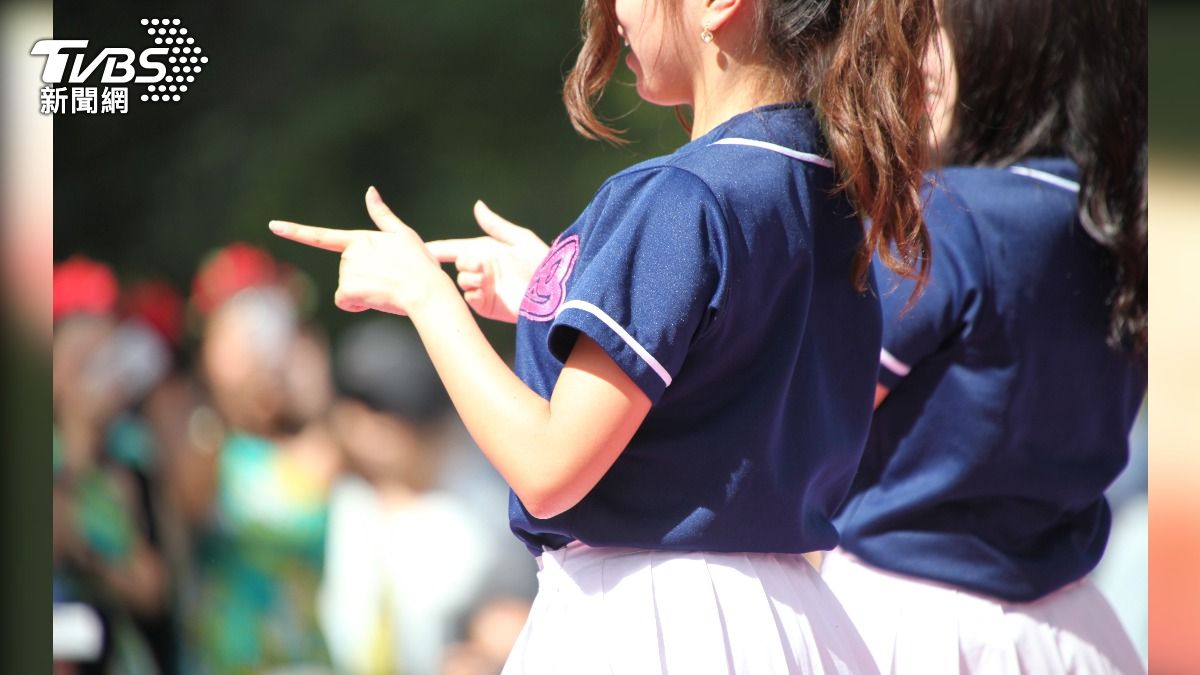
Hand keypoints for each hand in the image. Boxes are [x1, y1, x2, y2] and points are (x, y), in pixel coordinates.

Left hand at [270, 187, 450, 315]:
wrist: (426, 289)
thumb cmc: (420, 265)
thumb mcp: (403, 235)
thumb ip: (382, 215)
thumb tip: (370, 190)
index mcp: (360, 239)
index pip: (321, 236)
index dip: (296, 231)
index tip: (274, 226)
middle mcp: (350, 253)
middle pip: (345, 274)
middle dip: (362, 281)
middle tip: (388, 280)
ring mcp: (348, 270)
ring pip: (345, 288)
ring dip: (362, 293)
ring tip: (385, 288)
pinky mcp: (348, 287)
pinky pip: (344, 302)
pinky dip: (357, 306)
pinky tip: (376, 300)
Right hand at [425, 201, 548, 323]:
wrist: (554, 292)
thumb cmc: (541, 262)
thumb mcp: (519, 239)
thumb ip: (495, 225)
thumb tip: (477, 205)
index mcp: (486, 251)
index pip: (454, 248)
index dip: (438, 248)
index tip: (420, 247)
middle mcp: (482, 270)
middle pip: (456, 264)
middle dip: (463, 261)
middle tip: (477, 262)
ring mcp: (483, 289)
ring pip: (461, 281)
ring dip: (469, 277)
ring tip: (484, 276)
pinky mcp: (487, 306)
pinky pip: (470, 299)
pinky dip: (472, 293)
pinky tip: (483, 289)